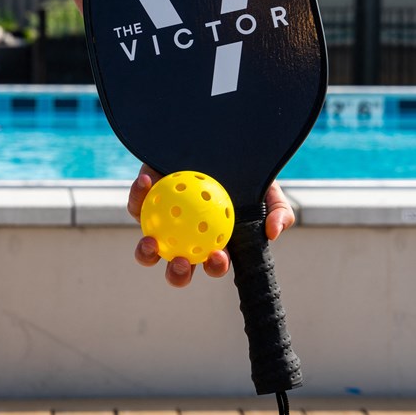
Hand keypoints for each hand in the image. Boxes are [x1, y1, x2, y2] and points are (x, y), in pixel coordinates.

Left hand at [126, 164, 295, 287]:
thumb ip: (278, 210)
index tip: (219, 256)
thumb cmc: (244, 169)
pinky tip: (146, 183)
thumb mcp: (267, 188)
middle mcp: (187, 237)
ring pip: (149, 248)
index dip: (216, 266)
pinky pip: (137, 205)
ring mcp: (163, 222)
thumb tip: (273, 232)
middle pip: (180, 266)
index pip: (215, 263)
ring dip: (146, 253)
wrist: (216, 140)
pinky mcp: (143, 202)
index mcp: (214, 241)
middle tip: (182, 262)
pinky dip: (138, 196)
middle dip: (178, 274)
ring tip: (150, 244)